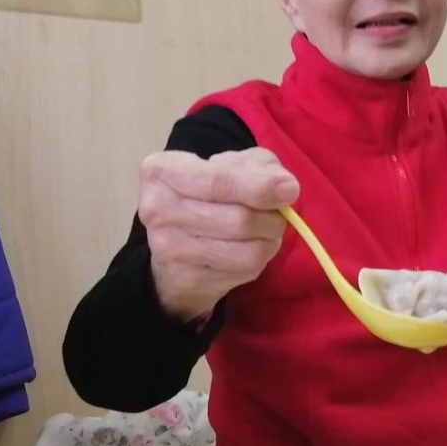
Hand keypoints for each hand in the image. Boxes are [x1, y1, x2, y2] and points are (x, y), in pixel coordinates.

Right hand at [140, 148, 299, 322]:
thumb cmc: (209, 195)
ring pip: (245, 252)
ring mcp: (166, 248)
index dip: (260, 188)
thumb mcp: (233, 166)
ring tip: (265, 234)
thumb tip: (286, 187)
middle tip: (277, 217)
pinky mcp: (184, 279)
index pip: (218, 181)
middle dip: (272, 220)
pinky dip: (258, 262)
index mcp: (162, 170)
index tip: (290, 190)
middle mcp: (156, 208)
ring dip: (269, 243)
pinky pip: (242, 273)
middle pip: (237, 220)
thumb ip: (260, 168)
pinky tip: (248, 251)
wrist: (177, 247)